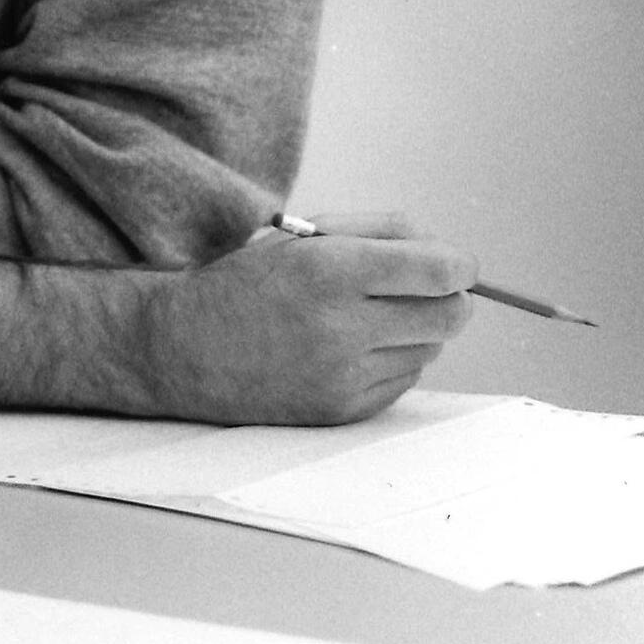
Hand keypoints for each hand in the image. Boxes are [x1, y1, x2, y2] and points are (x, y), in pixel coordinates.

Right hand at [136, 210, 476, 424]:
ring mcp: (344, 375)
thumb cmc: (245, 283)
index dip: (460, 264)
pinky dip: (389, 361)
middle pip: (451, 315)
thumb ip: (380, 234)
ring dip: (414, 330)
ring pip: (430, 349)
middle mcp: (341, 326)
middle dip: (450, 297)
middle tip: (428, 290)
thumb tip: (452, 261)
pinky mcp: (344, 409)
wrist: (183, 348)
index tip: (457, 264)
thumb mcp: (301, 237)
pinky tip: (347, 350)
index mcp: (328, 270)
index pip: (438, 270)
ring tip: (366, 319)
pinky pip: (402, 379)